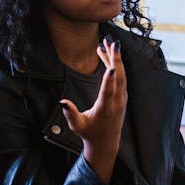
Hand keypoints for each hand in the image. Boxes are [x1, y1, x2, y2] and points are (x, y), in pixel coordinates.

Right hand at [59, 38, 126, 153]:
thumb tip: (62, 102)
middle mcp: (116, 102)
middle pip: (119, 78)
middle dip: (116, 59)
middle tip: (112, 43)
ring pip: (121, 75)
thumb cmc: (90, 133)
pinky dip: (115, 65)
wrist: (106, 142)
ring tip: (107, 43)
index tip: (110, 67)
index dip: (109, 80)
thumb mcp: (77, 126)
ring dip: (115, 58)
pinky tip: (107, 54)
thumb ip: (70, 113)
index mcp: (105, 110)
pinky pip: (120, 77)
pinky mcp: (122, 95)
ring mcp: (121, 98)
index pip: (108, 93)